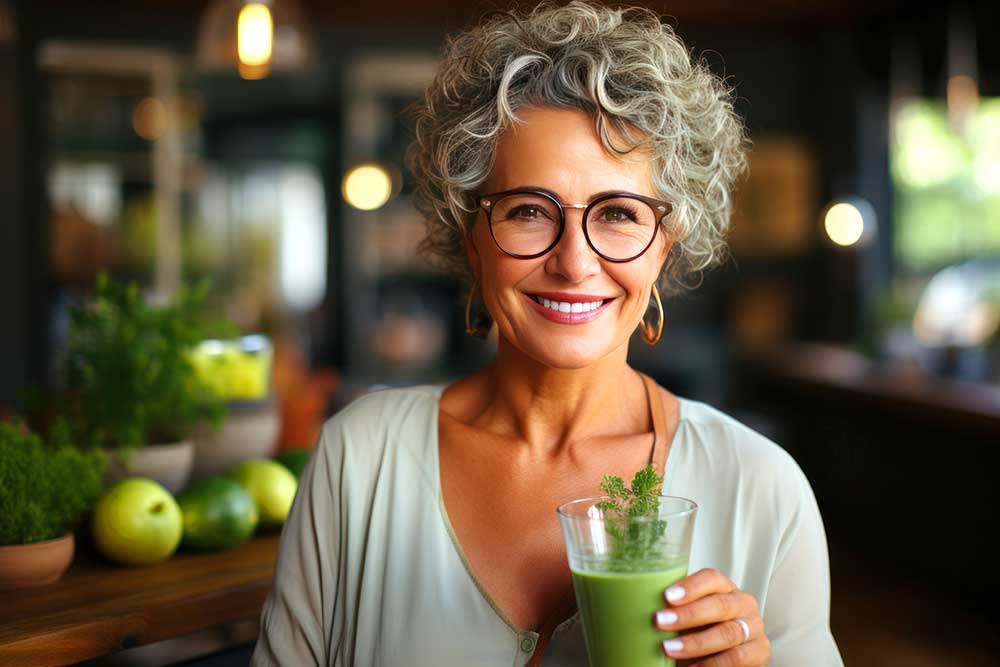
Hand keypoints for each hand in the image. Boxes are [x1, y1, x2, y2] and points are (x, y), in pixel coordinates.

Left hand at [651, 568, 769, 666]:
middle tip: (659, 622)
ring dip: (696, 643)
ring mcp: (754, 628)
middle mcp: (743, 603)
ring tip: (669, 649)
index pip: (711, 578)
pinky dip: (712, 664)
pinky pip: (737, 658)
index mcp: (724, 587)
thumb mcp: (688, 615)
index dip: (690, 586)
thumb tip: (637, 604)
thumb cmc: (699, 629)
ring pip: (728, 633)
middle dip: (688, 615)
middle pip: (720, 605)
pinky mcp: (760, 652)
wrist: (722, 655)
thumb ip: (675, 608)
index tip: (666, 596)